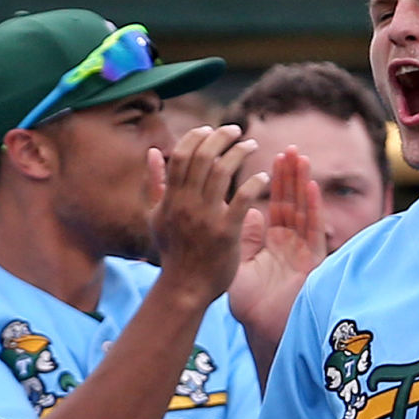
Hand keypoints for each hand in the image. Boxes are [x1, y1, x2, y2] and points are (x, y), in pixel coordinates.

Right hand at [148, 126, 268, 307]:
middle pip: (202, 156)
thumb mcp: (155, 216)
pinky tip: (264, 176)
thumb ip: (154, 182)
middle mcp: (186, 204)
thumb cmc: (172, 252)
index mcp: (170, 198)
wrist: (184, 288)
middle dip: (221, 137)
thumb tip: (154, 151)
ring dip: (239, 153)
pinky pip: (243, 199)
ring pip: (222, 171)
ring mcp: (205, 218)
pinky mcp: (225, 233)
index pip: (182, 155)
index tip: (211, 129)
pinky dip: (255, 182)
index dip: (197, 136)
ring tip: (252, 146)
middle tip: (236, 131)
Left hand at [229, 149, 326, 341]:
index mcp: (274, 245)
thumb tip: (249, 210)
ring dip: (302, 185)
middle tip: (288, 149)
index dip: (276, 184)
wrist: (263, 332)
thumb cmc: (250, 306)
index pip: (277, 207)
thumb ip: (246, 239)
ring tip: (299, 158)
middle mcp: (291, 245)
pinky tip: (310, 187)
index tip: (273, 158)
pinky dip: (313, 208)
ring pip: (305, 212)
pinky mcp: (312, 263)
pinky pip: (313, 231)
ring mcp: (303, 252)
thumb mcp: (243, 266)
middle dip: (291, 177)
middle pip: (293, 204)